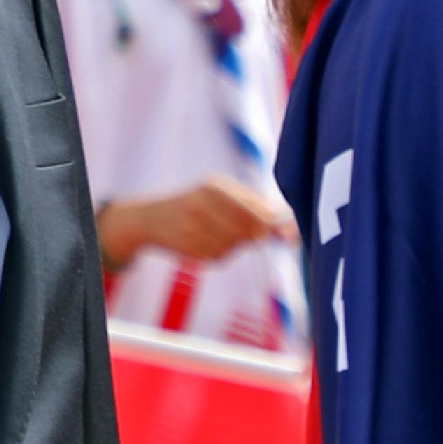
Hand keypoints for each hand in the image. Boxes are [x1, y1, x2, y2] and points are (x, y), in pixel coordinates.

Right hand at [96, 179, 290, 269]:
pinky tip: (205, 242)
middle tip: (252, 236)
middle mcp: (203, 205)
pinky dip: (219, 253)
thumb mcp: (220, 193)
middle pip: (248, 231)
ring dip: (234, 245)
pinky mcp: (189, 248)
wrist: (152, 217)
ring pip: (234, 246)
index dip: (275, 226)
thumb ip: (253, 206)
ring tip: (217, 233)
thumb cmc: (197, 203)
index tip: (290, 237)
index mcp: (215, 186)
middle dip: (254, 236)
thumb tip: (288, 227)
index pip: (256, 210)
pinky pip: (219, 257)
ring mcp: (195, 228)